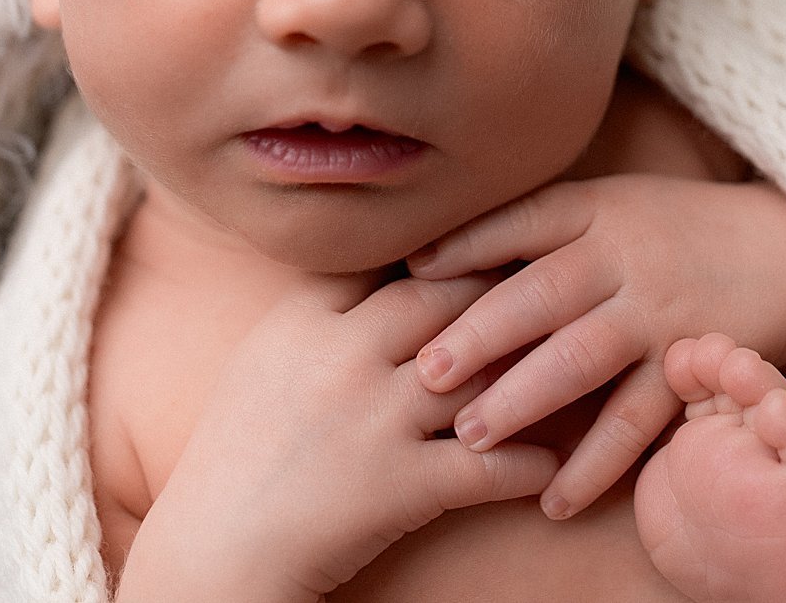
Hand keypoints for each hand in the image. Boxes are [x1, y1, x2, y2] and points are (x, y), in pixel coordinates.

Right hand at [115, 272, 561, 602]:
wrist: (212, 551)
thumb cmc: (236, 457)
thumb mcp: (261, 360)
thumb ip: (317, 313)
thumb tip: (378, 273)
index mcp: (302, 318)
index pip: (391, 258)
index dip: (449, 246)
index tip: (494, 234)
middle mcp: (341, 355)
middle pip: (444, 298)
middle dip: (501, 287)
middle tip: (554, 280)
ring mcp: (372, 418)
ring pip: (476, 371)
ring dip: (530, 369)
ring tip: (573, 362)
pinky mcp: (396, 486)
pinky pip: (485, 466)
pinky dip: (527, 464)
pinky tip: (552, 463)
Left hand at [403, 172, 785, 522]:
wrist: (785, 253)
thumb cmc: (669, 229)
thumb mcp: (607, 204)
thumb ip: (533, 227)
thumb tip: (427, 257)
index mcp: (595, 211)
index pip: (523, 221)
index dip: (467, 245)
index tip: (410, 275)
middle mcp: (624, 259)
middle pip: (542, 295)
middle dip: (480, 336)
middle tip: (425, 374)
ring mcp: (658, 315)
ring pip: (583, 360)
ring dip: (524, 400)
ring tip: (472, 436)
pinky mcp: (689, 368)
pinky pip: (637, 422)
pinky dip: (596, 464)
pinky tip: (554, 498)